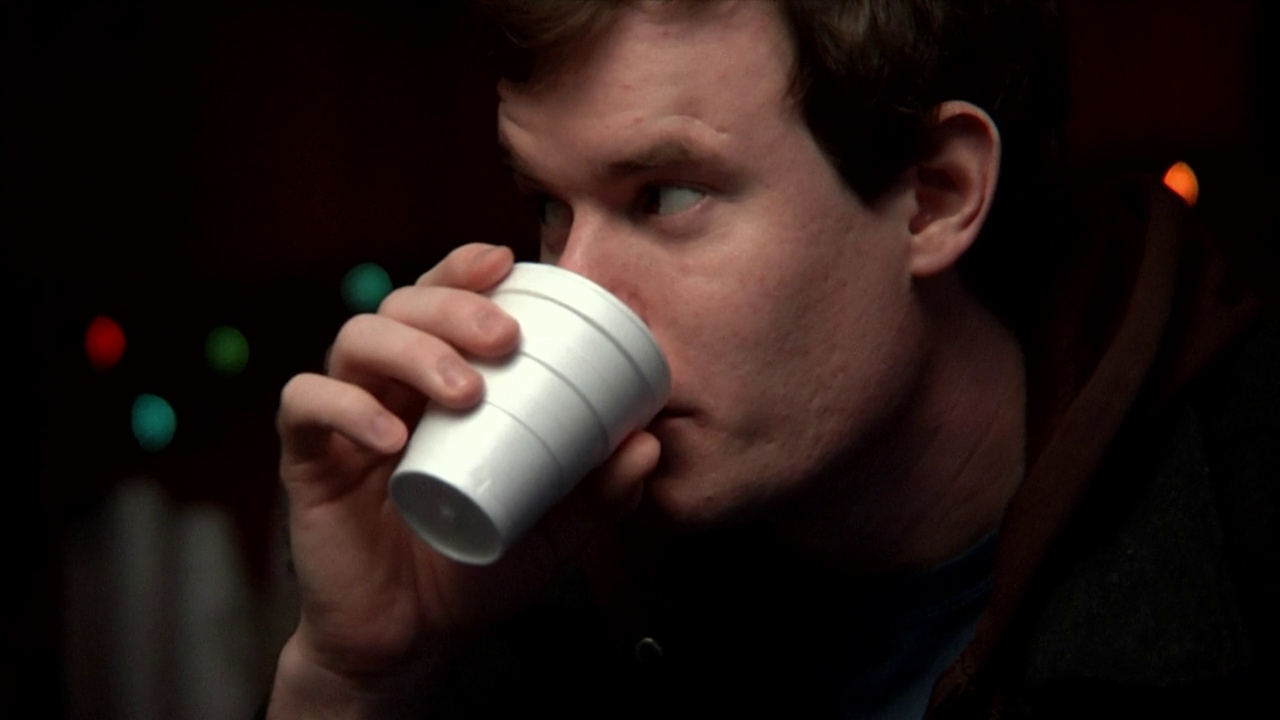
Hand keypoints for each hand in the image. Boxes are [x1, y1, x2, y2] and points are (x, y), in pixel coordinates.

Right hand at [268, 244, 660, 717]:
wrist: (410, 640)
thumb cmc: (473, 569)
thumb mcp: (550, 530)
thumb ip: (596, 491)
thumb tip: (649, 442)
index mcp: (439, 383)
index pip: (444, 300)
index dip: (466, 269)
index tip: (509, 261)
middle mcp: (390, 386)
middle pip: (402, 305)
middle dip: (453, 306)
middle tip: (505, 338)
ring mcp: (345, 417)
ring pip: (355, 339)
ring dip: (413, 350)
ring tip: (464, 391)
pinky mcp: (306, 459)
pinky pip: (303, 406)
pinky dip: (343, 406)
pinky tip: (388, 434)